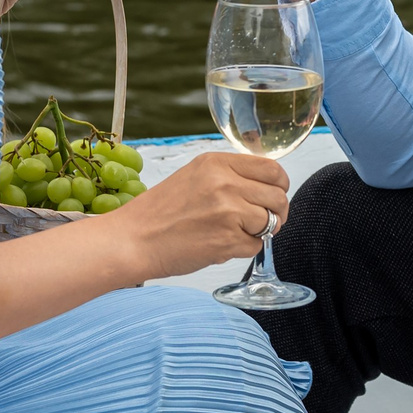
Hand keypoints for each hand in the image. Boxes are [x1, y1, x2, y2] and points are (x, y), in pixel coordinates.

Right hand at [108, 150, 290, 279]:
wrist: (133, 240)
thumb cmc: (159, 213)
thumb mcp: (194, 177)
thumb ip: (228, 176)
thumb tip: (265, 186)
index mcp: (216, 163)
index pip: (272, 169)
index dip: (279, 185)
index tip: (272, 195)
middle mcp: (225, 183)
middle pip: (278, 196)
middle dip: (276, 212)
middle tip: (263, 222)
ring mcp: (228, 212)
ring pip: (271, 222)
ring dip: (260, 232)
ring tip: (236, 234)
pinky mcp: (228, 240)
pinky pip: (257, 246)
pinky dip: (244, 249)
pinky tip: (221, 245)